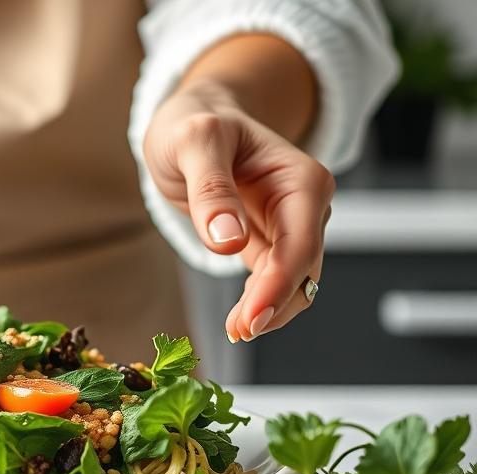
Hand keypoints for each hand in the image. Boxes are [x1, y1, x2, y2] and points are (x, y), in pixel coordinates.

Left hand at [144, 81, 333, 341]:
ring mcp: (290, 226)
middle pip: (303, 270)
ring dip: (270, 310)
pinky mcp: (269, 241)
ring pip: (294, 282)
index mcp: (301, 180)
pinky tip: (238, 317)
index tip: (250, 320)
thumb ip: (211, 188)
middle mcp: (305, 205)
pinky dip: (261, 302)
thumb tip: (227, 239)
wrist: (192, 119)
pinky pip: (275, 281)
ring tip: (234, 328)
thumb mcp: (194, 142)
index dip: (277, 287)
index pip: (299, 245)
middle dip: (274, 305)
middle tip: (236, 331)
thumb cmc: (195, 123)